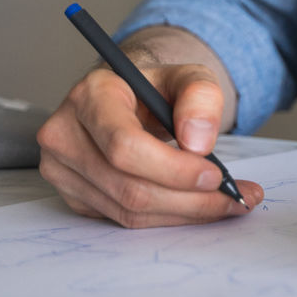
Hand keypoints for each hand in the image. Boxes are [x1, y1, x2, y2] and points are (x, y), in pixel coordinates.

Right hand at [38, 61, 263, 226]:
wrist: (128, 99)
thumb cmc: (154, 88)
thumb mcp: (187, 76)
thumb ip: (201, 96)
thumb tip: (198, 143)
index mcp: (90, 97)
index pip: (124, 145)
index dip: (172, 168)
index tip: (215, 175)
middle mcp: (65, 134)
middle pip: (128, 186)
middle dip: (189, 199)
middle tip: (234, 197)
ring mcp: (62, 170)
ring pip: (128, 210)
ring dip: (184, 213)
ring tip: (227, 203)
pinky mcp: (74, 196)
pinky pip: (124, 219)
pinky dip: (167, 218)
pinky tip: (196, 206)